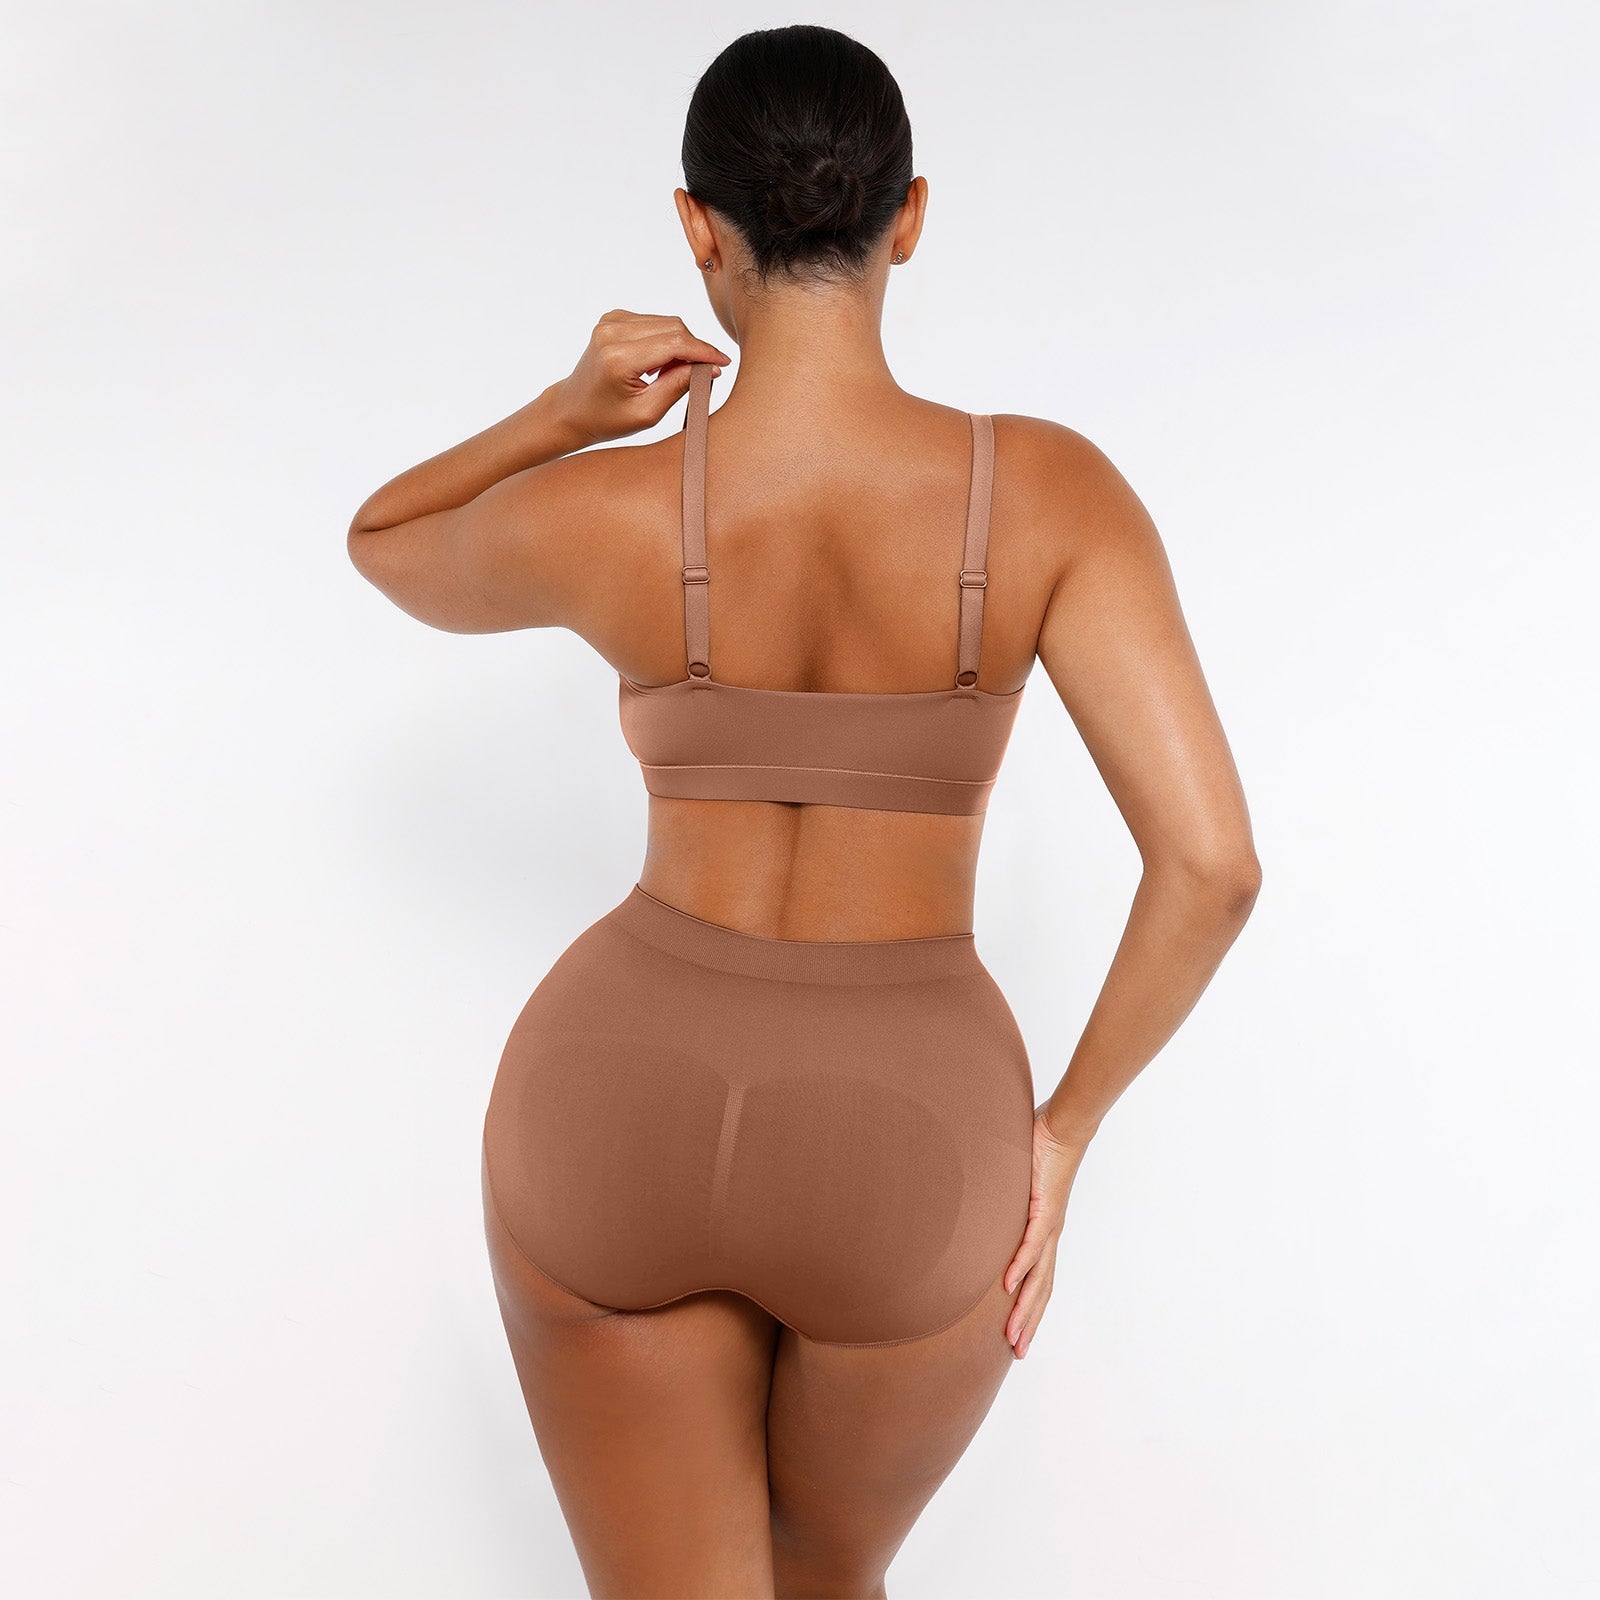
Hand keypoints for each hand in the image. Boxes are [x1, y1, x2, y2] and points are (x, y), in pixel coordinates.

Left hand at [549, 310, 732, 446]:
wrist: (572, 408)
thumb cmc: (607, 418)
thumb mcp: (648, 412)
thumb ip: (679, 386)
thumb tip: (710, 367)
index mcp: (619, 357)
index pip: (675, 343)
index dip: (704, 352)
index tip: (724, 362)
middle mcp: (613, 332)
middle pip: (674, 327)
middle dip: (694, 349)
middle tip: (701, 374)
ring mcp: (611, 320)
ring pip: (667, 322)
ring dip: (680, 345)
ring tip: (672, 373)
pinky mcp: (614, 317)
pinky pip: (654, 322)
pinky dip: (665, 340)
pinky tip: (657, 363)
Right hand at [1002, 1107, 1092, 1358]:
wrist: (1063, 1128)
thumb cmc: (1041, 1152)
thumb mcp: (1016, 1186)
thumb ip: (1003, 1200)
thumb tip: (980, 1204)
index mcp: (1045, 1233)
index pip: (1040, 1280)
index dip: (1031, 1310)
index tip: (1018, 1336)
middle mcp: (1050, 1235)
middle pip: (1042, 1290)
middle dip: (1029, 1324)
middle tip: (1017, 1354)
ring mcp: (1049, 1224)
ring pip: (1038, 1277)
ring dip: (1024, 1308)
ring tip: (1012, 1335)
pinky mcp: (1044, 1208)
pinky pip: (1031, 1244)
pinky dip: (1021, 1267)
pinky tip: (1009, 1286)